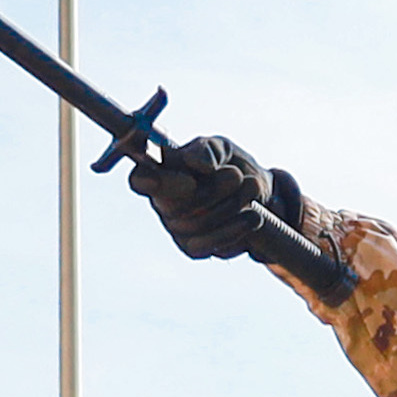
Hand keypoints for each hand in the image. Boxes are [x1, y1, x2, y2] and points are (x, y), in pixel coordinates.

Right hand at [131, 135, 317, 270]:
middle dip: (211, 191)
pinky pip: (210, 245)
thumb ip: (207, 149)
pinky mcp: (195, 248)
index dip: (159, 183)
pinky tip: (253, 215)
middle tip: (236, 175)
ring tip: (252, 187)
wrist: (257, 190)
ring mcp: (177, 229)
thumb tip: (196, 163)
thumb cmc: (228, 164)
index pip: (140, 180)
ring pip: (196, 226)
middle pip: (175, 206)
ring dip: (229, 206)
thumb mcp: (221, 148)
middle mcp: (163, 203)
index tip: (190, 181)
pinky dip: (235, 229)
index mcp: (161, 173)